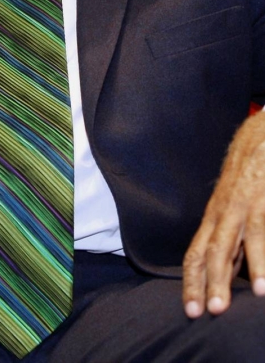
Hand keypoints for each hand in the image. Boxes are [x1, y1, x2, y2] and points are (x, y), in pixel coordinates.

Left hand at [183, 109, 264, 317]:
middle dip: (206, 284)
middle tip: (207, 313)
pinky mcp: (261, 199)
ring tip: (236, 303)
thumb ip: (234, 240)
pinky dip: (262, 261)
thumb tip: (229, 274)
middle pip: (209, 252)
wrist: (259, 136)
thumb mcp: (236, 208)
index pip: (196, 254)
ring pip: (231, 245)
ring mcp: (241, 206)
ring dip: (233, 276)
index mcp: (215, 217)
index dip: (191, 282)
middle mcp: (223, 214)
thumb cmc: (249, 176)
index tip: (189, 311)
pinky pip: (262, 234)